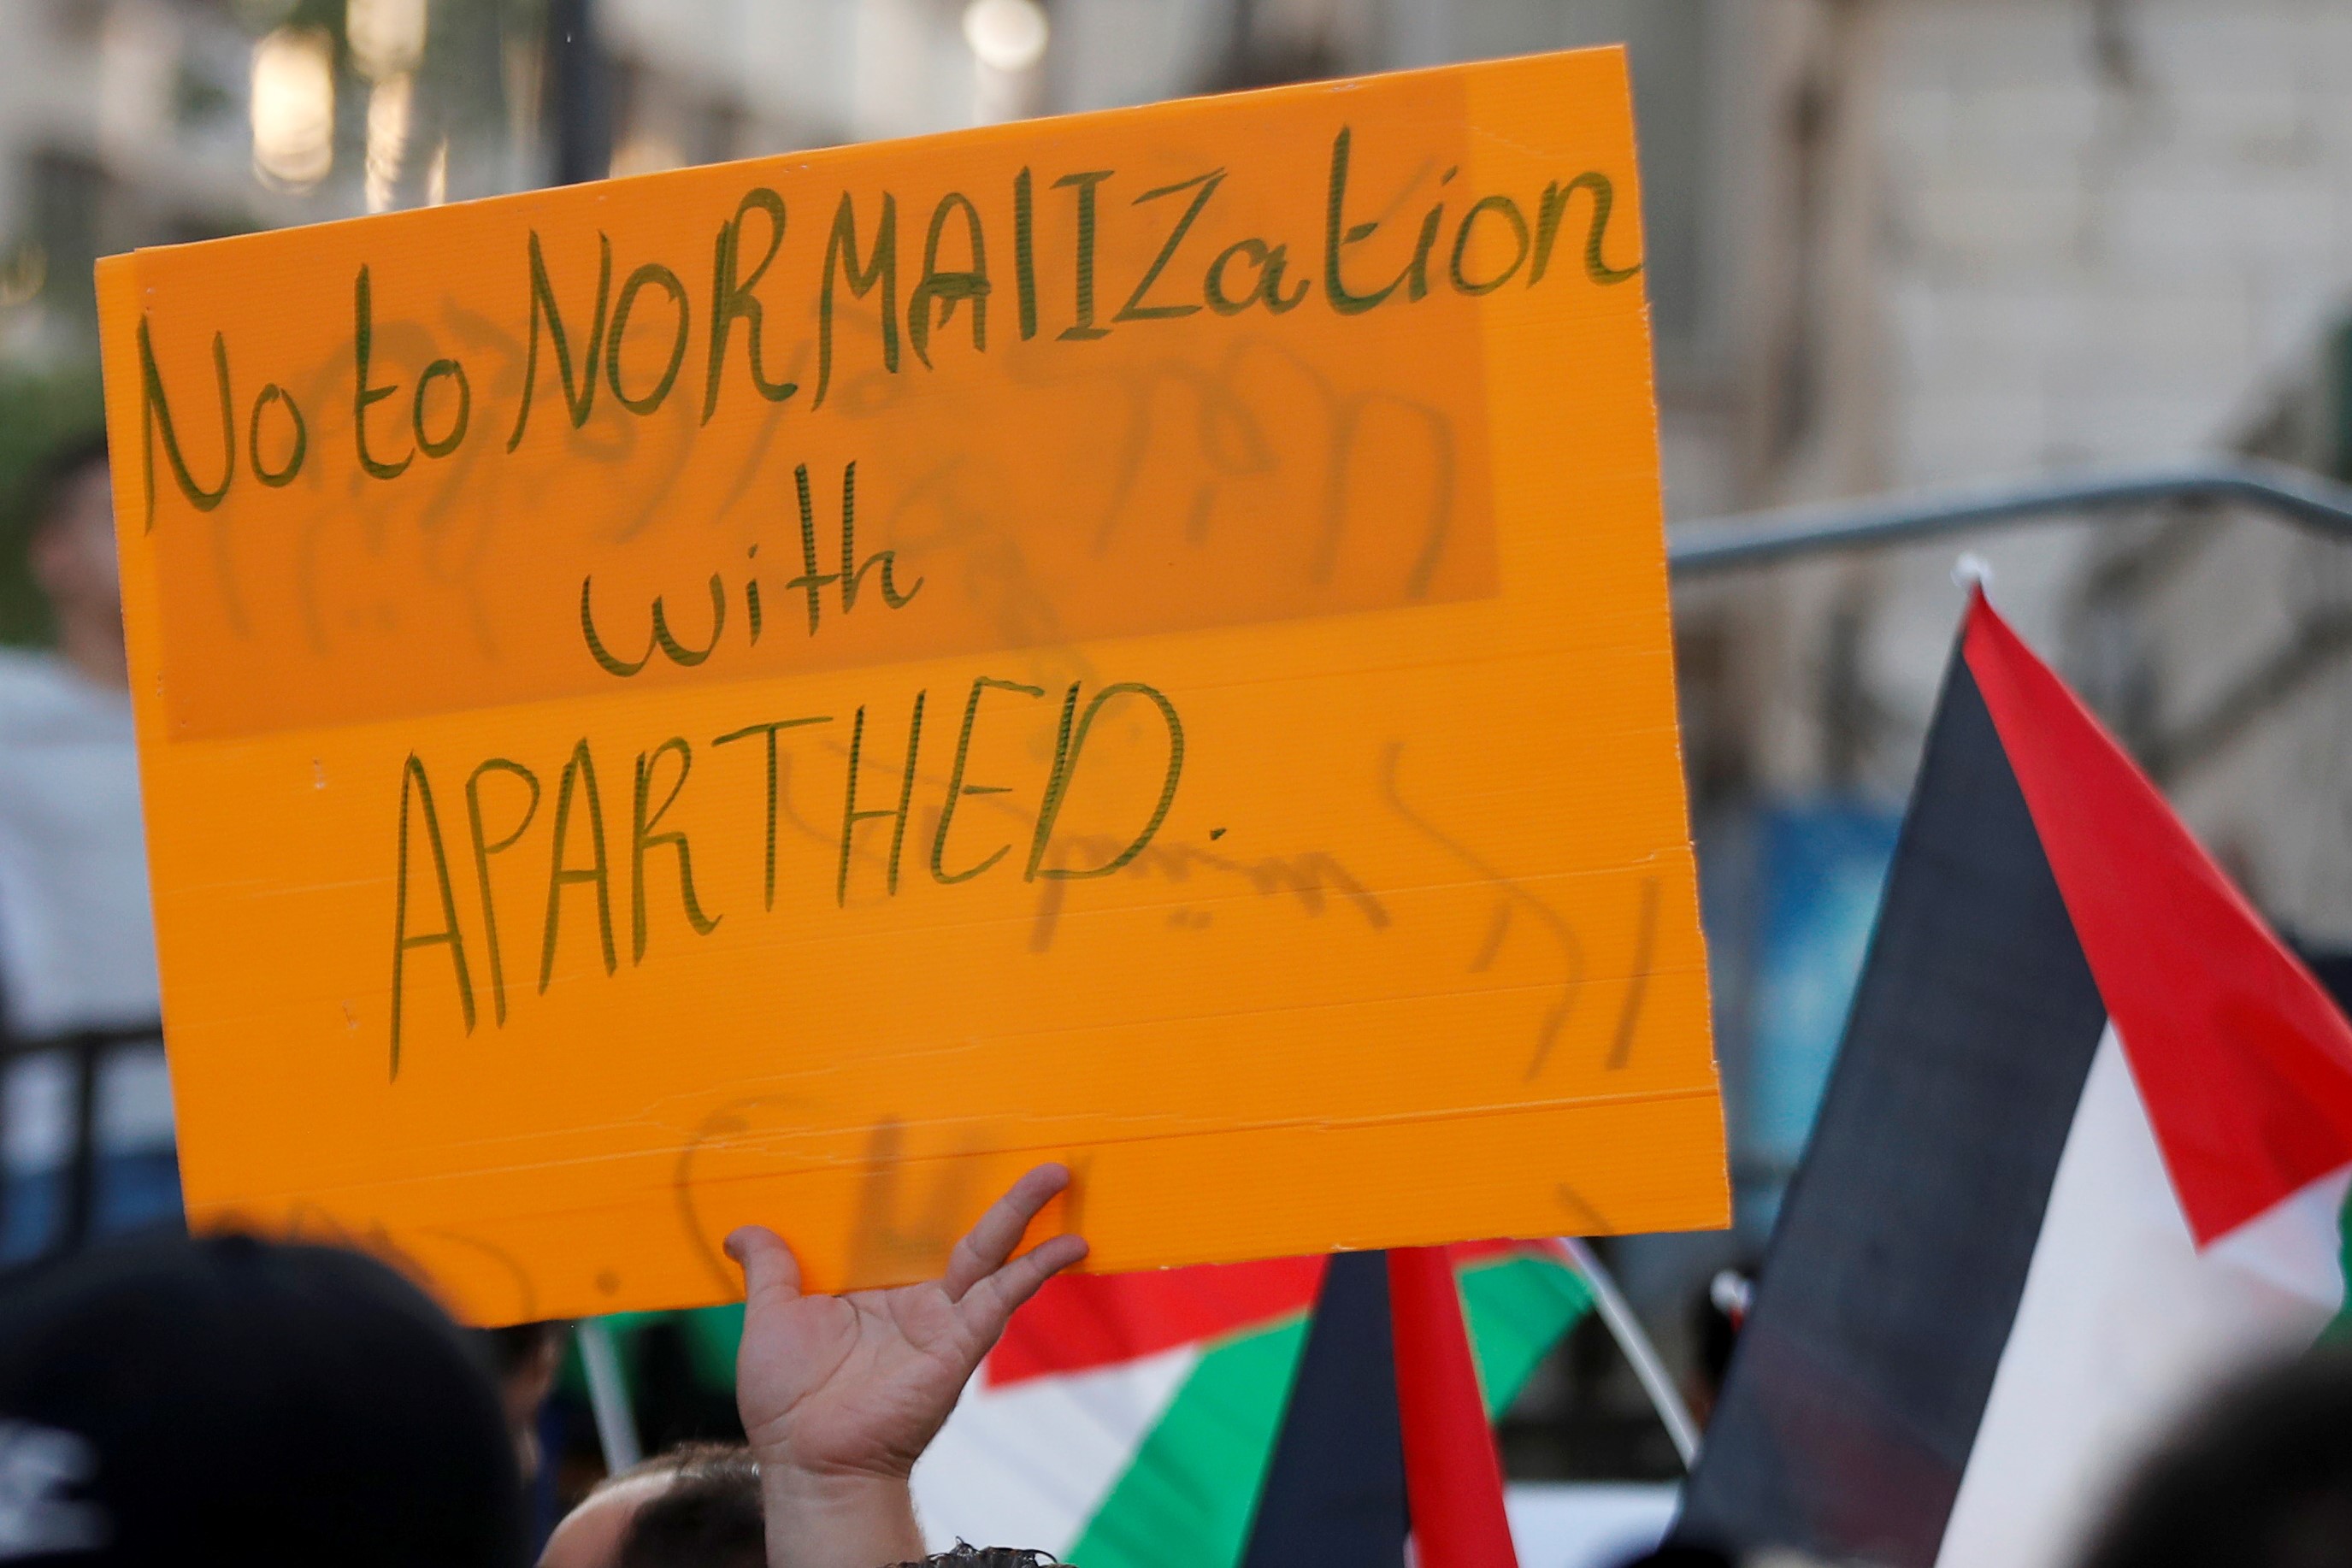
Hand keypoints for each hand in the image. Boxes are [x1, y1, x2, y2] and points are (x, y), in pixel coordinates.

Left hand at [726, 1164, 1088, 1567]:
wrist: (810, 1461)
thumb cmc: (787, 1402)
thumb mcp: (769, 1318)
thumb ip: (769, 1270)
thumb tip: (741, 1230)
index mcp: (872, 1285)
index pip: (895, 1218)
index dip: (901, 1177)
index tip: (904, 1126)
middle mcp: (914, 1296)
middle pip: (959, 1229)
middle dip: (990, 1192)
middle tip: (1020, 1151)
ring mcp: (942, 1318)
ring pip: (991, 1252)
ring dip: (1025, 1214)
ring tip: (1056, 1176)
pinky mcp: (961, 1342)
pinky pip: (1004, 1297)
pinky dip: (1037, 1269)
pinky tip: (1070, 1245)